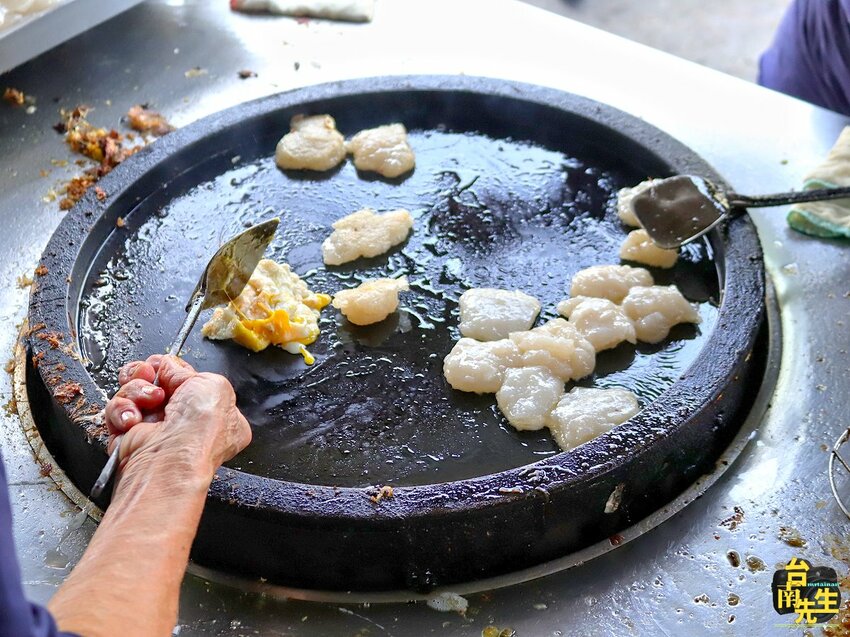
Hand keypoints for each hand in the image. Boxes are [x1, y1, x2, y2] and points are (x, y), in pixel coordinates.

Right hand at [104, 355, 251, 482]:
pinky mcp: (130, 436)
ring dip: (135, 391)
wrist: (171, 463)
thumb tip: (169, 366)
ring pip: (133, 392)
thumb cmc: (201, 432)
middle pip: (157, 382)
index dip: (175, 369)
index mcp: (215, 411)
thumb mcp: (214, 385)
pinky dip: (121, 410)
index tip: (168, 365)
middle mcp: (186, 421)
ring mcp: (157, 428)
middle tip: (150, 375)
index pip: (189, 379)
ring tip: (148, 402)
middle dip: (148, 374)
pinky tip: (133, 419)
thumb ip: (189, 370)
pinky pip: (117, 409)